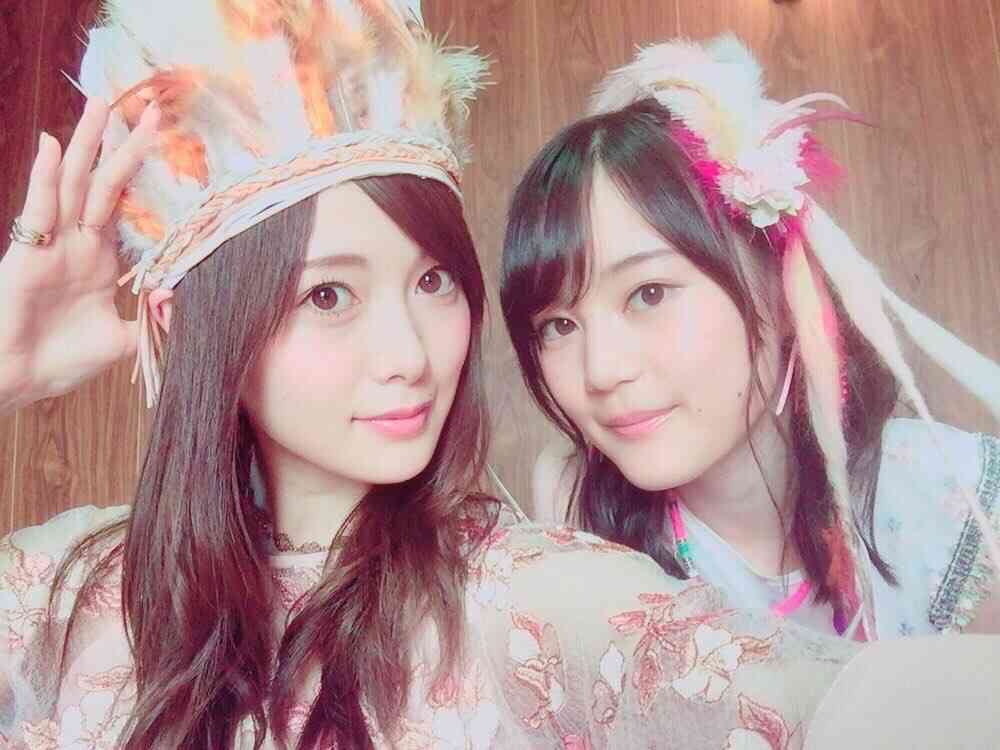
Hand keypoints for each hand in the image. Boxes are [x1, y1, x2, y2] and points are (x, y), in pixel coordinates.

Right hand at [0, 97, 159, 413]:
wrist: (17, 379)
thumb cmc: (59, 359)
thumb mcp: (121, 341)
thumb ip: (151, 322)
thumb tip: (181, 305)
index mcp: (98, 258)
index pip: (124, 204)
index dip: (140, 175)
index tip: (162, 143)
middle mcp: (76, 243)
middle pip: (103, 182)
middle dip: (121, 144)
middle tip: (147, 106)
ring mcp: (52, 244)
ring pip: (73, 183)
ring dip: (86, 144)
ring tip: (102, 105)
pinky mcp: (27, 253)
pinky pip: (38, 209)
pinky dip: (46, 178)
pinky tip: (53, 147)